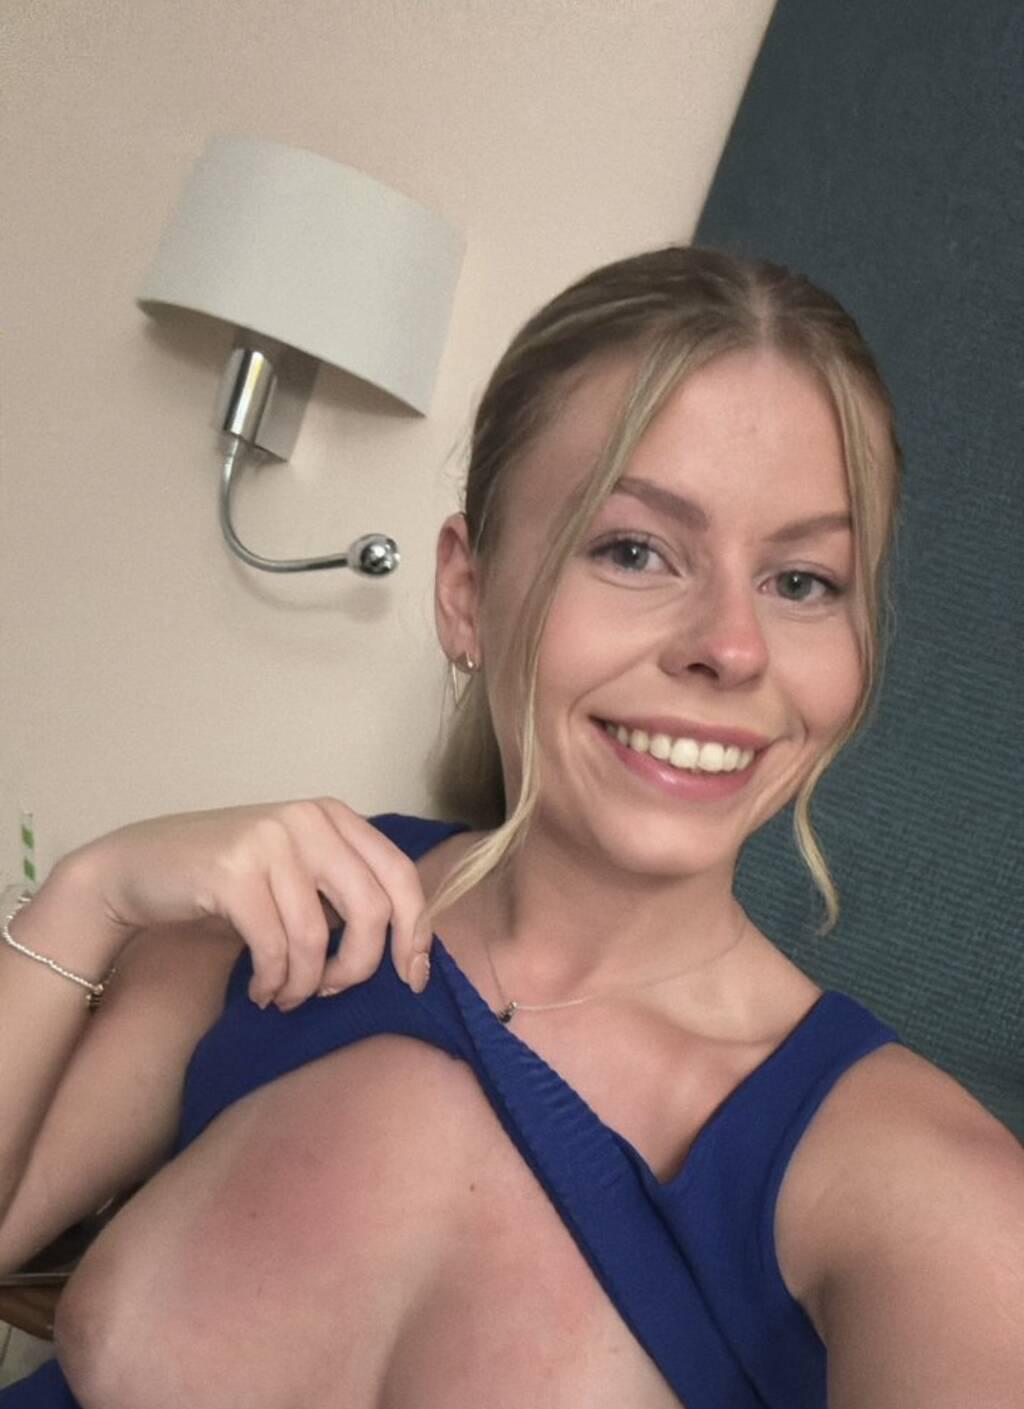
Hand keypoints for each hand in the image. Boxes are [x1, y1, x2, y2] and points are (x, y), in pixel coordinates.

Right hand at [65, 801, 430, 1010]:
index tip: (411, 978)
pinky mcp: (232, 873)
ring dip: (305, 984)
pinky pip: (274, 948)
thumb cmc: (228, 880)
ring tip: (286, 996)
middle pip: (372, 910)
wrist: (140, 866)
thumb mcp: (298, 871)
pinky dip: (273, 982)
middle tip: (330, 992)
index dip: (415, 932)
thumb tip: (405, 951)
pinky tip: (262, 991)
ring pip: (318, 938)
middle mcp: (309, 820)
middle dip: (359, 967)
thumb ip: (345, 892)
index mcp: (335, 816)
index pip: (401, 876)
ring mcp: (270, 842)